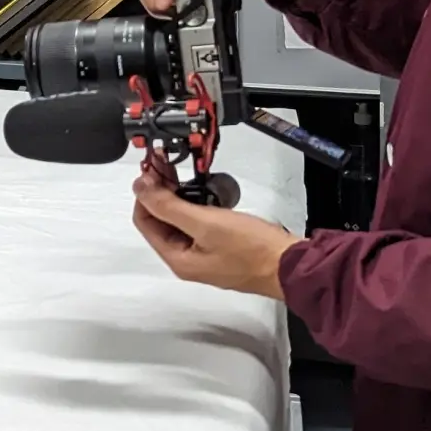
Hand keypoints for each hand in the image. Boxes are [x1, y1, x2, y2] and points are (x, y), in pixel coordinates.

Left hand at [131, 154, 296, 299]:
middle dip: (161, 192)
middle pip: (161, 221)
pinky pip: (199, 224)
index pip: (144, 221)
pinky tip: (206, 192)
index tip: (152, 169)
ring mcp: (204, 255)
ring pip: (180, 221)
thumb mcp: (205, 223)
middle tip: (167, 165)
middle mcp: (186, 260)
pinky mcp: (221, 248)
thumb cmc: (251, 249)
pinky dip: (198, 206)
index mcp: (177, 258)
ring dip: (179, 197)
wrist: (290, 264)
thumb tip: (140, 187)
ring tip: (185, 175)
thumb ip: (168, 206)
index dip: (145, 193)